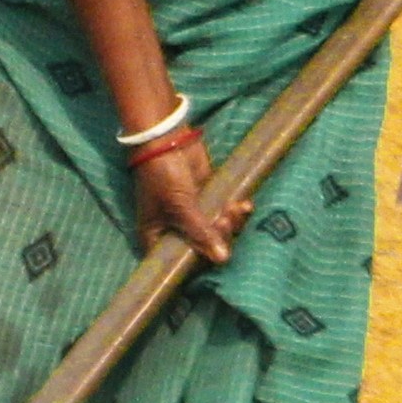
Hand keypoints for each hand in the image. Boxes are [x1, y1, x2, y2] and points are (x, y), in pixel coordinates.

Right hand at [130, 132, 236, 263]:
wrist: (166, 137)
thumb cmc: (162, 174)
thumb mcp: (179, 205)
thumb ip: (200, 232)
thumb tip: (222, 259)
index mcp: (157, 236)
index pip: (178, 262)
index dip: (198, 264)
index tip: (216, 257)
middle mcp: (175, 230)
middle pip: (203, 249)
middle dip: (220, 237)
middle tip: (226, 220)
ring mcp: (193, 215)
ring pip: (217, 231)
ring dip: (232, 224)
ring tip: (236, 209)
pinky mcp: (208, 199)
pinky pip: (224, 212)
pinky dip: (235, 211)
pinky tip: (244, 205)